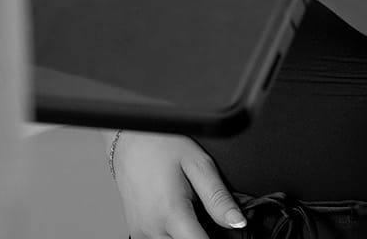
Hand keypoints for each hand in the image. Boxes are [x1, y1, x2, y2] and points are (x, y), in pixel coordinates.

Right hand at [112, 131, 246, 237]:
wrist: (129, 138)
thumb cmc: (162, 145)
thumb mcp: (198, 163)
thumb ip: (218, 198)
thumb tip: (237, 223)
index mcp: (172, 214)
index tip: (223, 231)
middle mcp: (152, 229)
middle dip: (201, 235)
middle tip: (205, 213)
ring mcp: (141, 232)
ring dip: (186, 235)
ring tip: (190, 211)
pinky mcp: (135, 232)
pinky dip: (172, 234)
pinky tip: (176, 214)